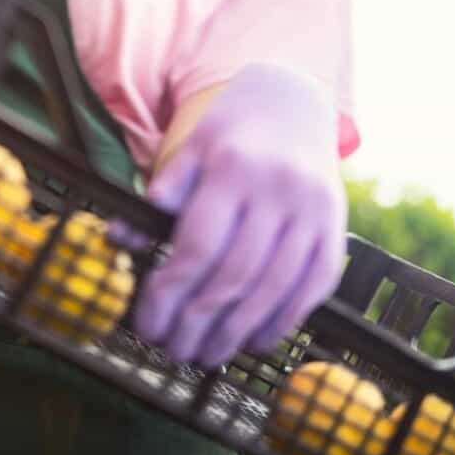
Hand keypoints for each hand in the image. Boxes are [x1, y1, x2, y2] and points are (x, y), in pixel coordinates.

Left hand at [133, 63, 347, 366]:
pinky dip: (282, 320)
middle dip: (198, 322)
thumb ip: (162, 193)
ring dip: (236, 332)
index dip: (168, 293)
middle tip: (173, 349)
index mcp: (233, 168)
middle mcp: (277, 190)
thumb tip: (117, 238)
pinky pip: (312, 288)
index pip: (197, 246)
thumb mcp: (192, 148)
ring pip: (273, 288)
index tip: (147, 323)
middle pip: (234, 275)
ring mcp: (312, 211)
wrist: (294, 100)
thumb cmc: (232, 131)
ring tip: (207, 353)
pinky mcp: (336, 228)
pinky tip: (253, 339)